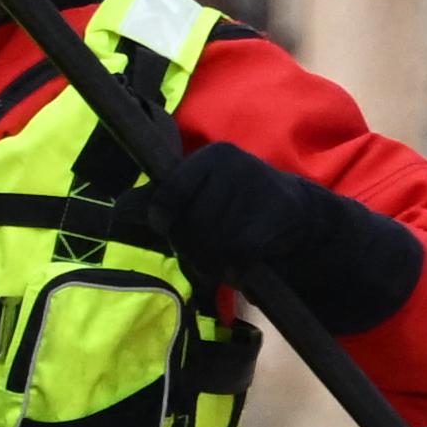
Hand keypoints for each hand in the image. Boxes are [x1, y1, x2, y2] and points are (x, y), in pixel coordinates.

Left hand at [146, 139, 419, 328]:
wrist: (309, 224)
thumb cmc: (240, 210)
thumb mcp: (199, 198)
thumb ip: (159, 202)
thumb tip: (117, 208)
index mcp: (211, 158)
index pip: (165, 198)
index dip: (162, 221)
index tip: (169, 226)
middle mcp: (234, 166)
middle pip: (186, 225)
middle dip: (191, 246)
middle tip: (208, 246)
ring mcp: (258, 189)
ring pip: (210, 242)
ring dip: (213, 261)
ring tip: (228, 254)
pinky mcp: (278, 217)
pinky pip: (239, 256)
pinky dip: (238, 268)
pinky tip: (248, 261)